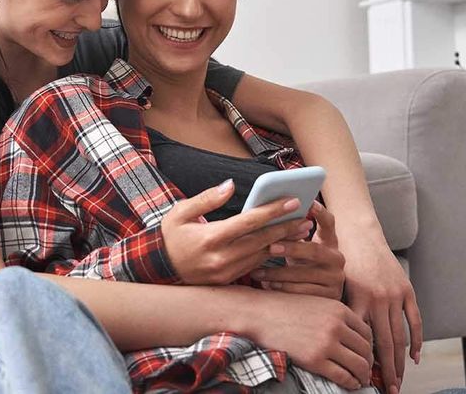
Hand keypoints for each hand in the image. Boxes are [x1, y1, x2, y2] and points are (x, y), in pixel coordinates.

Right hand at [161, 179, 311, 284]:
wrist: (160, 269)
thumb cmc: (171, 236)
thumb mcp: (181, 212)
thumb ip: (207, 198)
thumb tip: (230, 185)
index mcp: (211, 238)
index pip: (249, 221)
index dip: (272, 211)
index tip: (292, 201)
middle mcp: (222, 257)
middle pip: (261, 240)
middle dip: (286, 227)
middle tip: (305, 216)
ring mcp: (226, 272)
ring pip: (262, 255)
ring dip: (284, 242)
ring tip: (302, 230)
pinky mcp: (228, 280)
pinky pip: (255, 265)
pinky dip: (271, 254)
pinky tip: (284, 244)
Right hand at [244, 289, 373, 390]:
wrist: (259, 314)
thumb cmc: (284, 308)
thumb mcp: (316, 303)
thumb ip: (335, 316)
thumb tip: (351, 336)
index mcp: (339, 309)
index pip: (367, 332)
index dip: (369, 347)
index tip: (365, 355)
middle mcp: (336, 326)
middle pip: (366, 350)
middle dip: (368, 363)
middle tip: (365, 370)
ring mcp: (326, 343)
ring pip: (359, 365)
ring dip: (362, 376)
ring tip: (359, 379)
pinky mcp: (315, 360)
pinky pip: (343, 376)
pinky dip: (350, 383)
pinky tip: (349, 384)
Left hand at [249, 201, 345, 298]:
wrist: (318, 293)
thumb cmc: (303, 263)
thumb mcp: (301, 247)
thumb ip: (292, 233)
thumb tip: (267, 213)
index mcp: (330, 241)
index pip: (329, 223)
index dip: (320, 213)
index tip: (309, 203)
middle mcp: (337, 259)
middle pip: (315, 250)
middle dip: (291, 248)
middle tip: (270, 247)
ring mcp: (335, 279)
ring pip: (304, 275)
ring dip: (278, 273)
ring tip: (257, 272)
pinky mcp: (330, 297)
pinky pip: (303, 292)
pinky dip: (284, 289)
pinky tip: (268, 285)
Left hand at [340, 239, 422, 393]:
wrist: (359, 234)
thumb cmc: (340, 261)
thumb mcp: (335, 285)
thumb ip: (340, 311)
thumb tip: (340, 342)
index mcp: (357, 299)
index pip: (364, 340)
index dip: (366, 362)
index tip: (365, 380)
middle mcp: (378, 299)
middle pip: (385, 343)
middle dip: (387, 371)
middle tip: (390, 391)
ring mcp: (395, 295)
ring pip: (400, 336)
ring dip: (401, 361)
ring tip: (399, 381)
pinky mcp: (406, 290)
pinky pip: (415, 320)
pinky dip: (416, 340)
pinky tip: (414, 357)